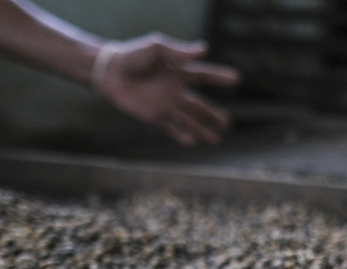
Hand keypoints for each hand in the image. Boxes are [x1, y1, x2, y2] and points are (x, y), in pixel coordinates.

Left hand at [96, 33, 240, 145]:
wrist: (110, 71)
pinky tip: (193, 142)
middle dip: (214, 116)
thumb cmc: (133, 55)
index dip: (219, 77)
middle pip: (199, 106)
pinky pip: (171, 128)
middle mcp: (175, 91)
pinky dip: (181, 136)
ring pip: (189, 121)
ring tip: (217, 140)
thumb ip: (179, 52)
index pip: (204, 76)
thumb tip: (205, 50)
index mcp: (178, 72)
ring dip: (202, 130)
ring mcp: (165, 105)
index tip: (236, 79)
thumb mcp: (157, 48)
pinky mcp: (153, 116)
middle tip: (228, 124)